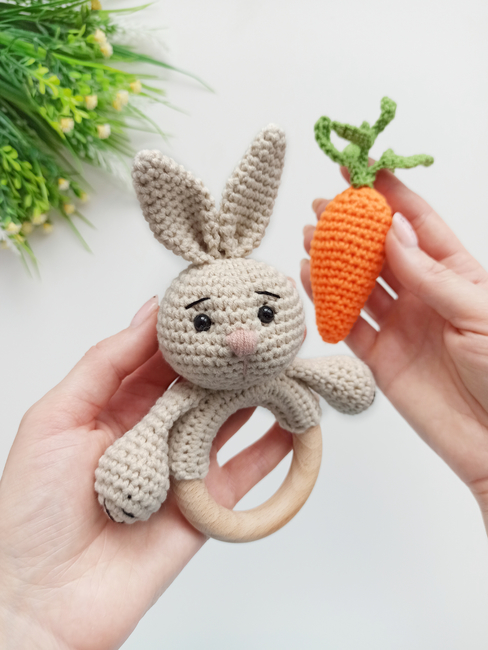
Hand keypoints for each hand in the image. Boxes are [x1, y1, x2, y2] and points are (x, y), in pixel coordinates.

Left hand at [0, 297, 291, 649]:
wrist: (46, 600)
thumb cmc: (33, 510)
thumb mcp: (56, 418)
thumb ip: (106, 363)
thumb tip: (148, 312)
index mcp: (115, 407)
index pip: (160, 357)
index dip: (187, 330)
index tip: (216, 300)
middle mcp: (154, 432)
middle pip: (200, 386)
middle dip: (228, 358)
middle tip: (262, 327)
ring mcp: (183, 467)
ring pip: (228, 420)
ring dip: (257, 393)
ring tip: (285, 362)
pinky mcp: (206, 504)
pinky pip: (248, 470)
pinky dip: (275, 446)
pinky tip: (297, 419)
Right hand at [301, 169, 487, 530]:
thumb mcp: (478, 312)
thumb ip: (430, 274)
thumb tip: (391, 231)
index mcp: (456, 275)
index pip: (418, 225)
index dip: (390, 196)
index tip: (362, 172)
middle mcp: (424, 295)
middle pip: (381, 251)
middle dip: (352, 225)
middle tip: (323, 206)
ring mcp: (400, 326)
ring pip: (359, 284)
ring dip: (333, 259)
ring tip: (309, 236)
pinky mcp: (380, 358)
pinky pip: (348, 325)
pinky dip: (327, 302)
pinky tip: (310, 278)